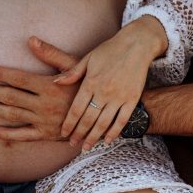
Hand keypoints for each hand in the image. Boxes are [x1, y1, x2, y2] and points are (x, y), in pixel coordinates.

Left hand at [0, 38, 80, 142]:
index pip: (19, 79)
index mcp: (49, 86)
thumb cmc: (87, 87)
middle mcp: (44, 104)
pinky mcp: (46, 135)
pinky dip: (7, 135)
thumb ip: (52, 54)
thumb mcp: (75, 67)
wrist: (101, 115)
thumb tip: (31, 40)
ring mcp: (44, 121)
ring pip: (13, 115)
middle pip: (11, 97)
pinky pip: (23, 136)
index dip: (0, 74)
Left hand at [54, 16, 165, 149]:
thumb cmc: (110, 50)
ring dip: (94, 137)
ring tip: (86, 147)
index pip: (76, 109)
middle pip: (88, 119)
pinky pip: (122, 120)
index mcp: (90, 82)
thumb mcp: (88, 58)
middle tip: (72, 144)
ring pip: (104, 123)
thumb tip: (55, 82)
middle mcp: (104, 91)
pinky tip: (108, 141)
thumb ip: (72, 73)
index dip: (69, 123)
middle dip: (79, 134)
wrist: (137, 45)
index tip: (63, 133)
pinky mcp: (132, 99)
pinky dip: (114, 132)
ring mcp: (119, 97)